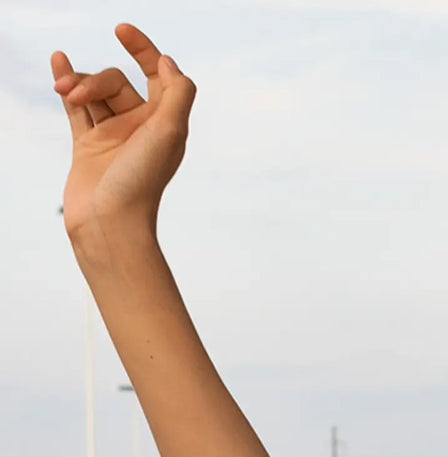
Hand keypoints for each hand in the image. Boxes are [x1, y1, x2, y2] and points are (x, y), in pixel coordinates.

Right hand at [50, 24, 195, 241]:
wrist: (110, 223)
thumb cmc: (142, 182)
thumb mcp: (170, 133)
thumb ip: (177, 93)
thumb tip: (168, 62)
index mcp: (165, 125)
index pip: (158, 76)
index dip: (144, 50)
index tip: (121, 29)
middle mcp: (140, 129)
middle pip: (116, 83)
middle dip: (96, 80)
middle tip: (81, 97)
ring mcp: (113, 136)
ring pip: (93, 92)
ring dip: (76, 83)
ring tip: (64, 94)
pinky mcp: (87, 145)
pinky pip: (76, 106)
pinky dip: (67, 82)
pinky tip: (58, 62)